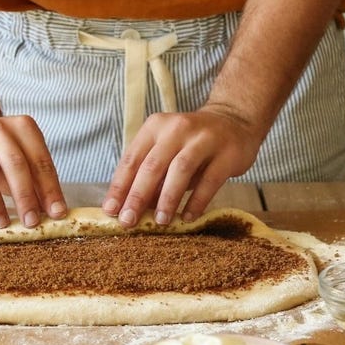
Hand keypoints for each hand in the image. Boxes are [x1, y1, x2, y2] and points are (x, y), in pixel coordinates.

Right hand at [0, 115, 67, 228]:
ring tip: (2, 224)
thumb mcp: (23, 160)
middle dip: (25, 196)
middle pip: (14, 163)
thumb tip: (53, 213)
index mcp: (22, 127)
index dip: (50, 188)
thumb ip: (37, 182)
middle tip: (31, 223)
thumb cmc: (1, 155)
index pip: (40, 160)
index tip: (57, 213)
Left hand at [101, 107, 259, 226]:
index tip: (110, 211)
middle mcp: (177, 128)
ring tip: (160, 221)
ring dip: (168, 198)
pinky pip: (210, 180)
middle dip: (138, 196)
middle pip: (153, 165)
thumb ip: (150, 175)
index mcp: (155, 127)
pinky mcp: (227, 153)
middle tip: (128, 220)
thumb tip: (132, 208)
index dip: (119, 186)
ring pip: (180, 170)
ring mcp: (204, 139)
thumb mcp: (167, 151)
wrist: (234, 122)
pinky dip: (197, 201)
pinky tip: (188, 217)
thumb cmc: (191, 143)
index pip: (132, 159)